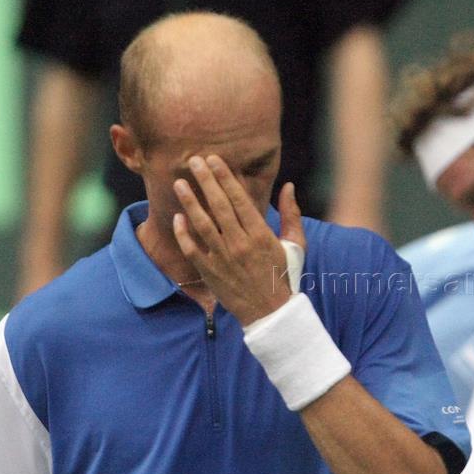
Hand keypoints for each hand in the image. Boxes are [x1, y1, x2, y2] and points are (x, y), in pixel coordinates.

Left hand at [172, 154, 305, 324]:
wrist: (270, 313)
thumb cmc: (283, 275)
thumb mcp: (295, 245)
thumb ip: (291, 214)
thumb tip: (288, 186)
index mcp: (261, 235)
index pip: (239, 199)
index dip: (225, 178)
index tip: (214, 160)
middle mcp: (240, 244)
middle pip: (219, 206)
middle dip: (205, 181)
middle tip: (193, 161)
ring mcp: (223, 259)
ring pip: (202, 224)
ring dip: (189, 202)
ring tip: (179, 183)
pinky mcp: (210, 272)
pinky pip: (192, 250)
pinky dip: (183, 234)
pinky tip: (177, 218)